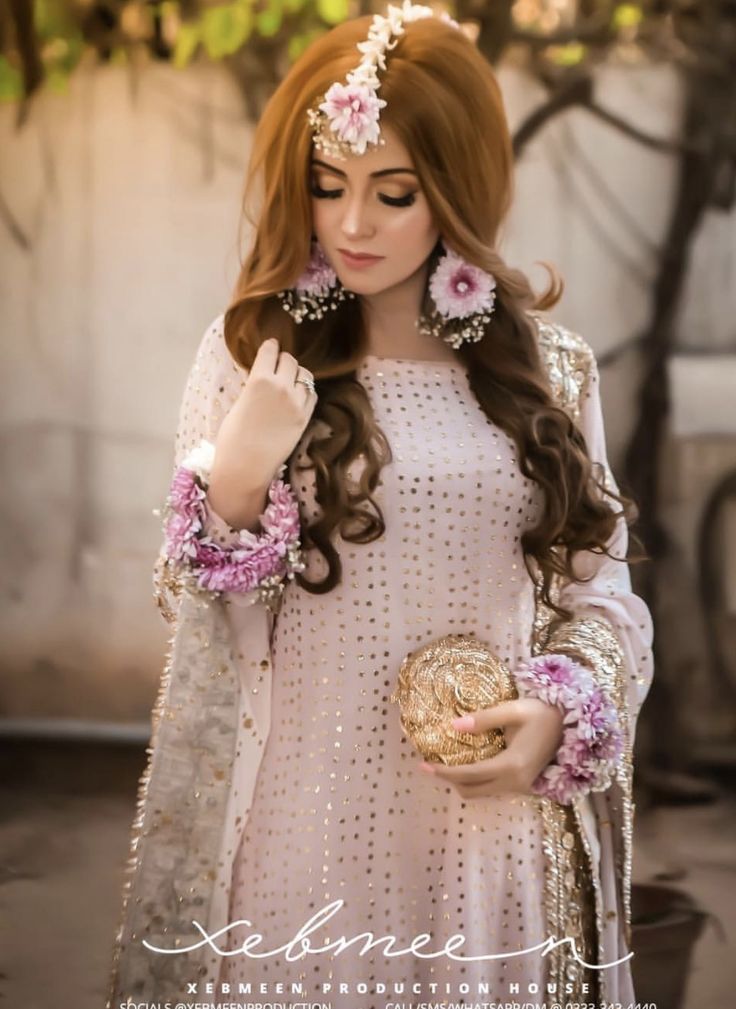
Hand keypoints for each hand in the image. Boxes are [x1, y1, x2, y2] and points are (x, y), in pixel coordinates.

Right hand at [214, 337, 317, 484]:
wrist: (246, 467)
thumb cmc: (232, 438)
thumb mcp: (239, 403)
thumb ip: (254, 386)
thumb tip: (262, 377)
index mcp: (259, 380)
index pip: (270, 350)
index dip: (269, 347)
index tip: (270, 347)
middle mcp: (282, 387)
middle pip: (290, 360)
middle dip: (282, 361)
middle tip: (277, 367)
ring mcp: (297, 403)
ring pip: (305, 375)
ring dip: (296, 375)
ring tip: (288, 382)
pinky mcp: (305, 418)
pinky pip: (312, 395)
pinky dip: (305, 392)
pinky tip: (296, 397)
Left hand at [417, 698, 564, 798]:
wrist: (571, 725)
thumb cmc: (543, 713)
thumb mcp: (513, 710)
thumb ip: (484, 719)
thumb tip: (453, 726)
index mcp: (511, 764)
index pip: (469, 775)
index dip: (444, 772)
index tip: (423, 765)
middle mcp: (515, 782)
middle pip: (471, 791)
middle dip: (449, 780)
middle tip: (431, 764)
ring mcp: (520, 787)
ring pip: (481, 793)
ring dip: (462, 782)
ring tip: (446, 763)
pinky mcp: (523, 786)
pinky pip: (492, 790)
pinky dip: (476, 782)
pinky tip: (468, 765)